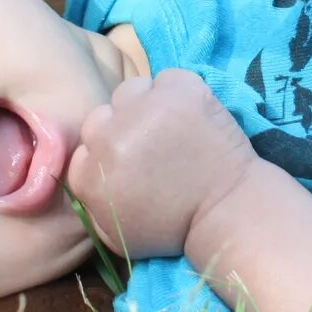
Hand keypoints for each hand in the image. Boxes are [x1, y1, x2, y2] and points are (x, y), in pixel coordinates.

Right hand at [64, 69, 257, 259]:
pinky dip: (178, 93)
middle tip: (152, 145)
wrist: (226, 210)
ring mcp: (145, 109)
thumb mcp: (115, 233)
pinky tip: (191, 117)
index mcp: (89, 174)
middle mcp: (110, 137)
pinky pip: (167, 79)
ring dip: (146, 105)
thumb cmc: (172, 228)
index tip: (132, 161)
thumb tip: (84, 169)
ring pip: (131, 91)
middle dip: (122, 127)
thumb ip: (89, 201)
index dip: (108, 150)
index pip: (85, 145)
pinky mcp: (179, 89)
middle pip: (103, 114)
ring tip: (171, 128)